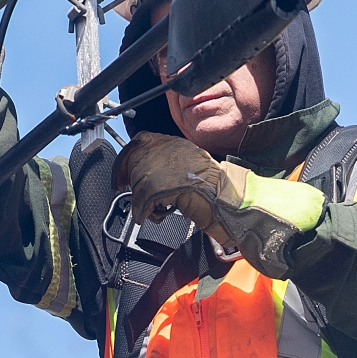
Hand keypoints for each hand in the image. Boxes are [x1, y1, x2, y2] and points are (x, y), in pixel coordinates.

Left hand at [113, 132, 327, 278]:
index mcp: (178, 144)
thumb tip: (150, 173)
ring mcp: (168, 167)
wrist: (236, 200)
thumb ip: (175, 165)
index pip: (142, 140)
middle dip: (128, 177)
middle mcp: (171, 149)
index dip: (128, 156)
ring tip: (157, 210)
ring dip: (142, 200)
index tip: (121, 173)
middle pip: (134, 159)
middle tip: (129, 193)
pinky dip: (146, 213)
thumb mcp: (194, 170)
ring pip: (137, 182)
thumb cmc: (219, 190)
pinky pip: (143, 202)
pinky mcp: (166, 186)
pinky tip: (159, 216)